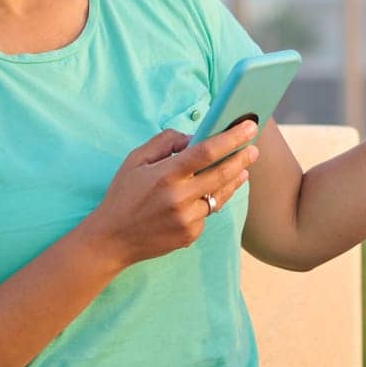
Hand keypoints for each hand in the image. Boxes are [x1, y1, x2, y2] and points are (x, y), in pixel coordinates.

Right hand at [77, 122, 259, 270]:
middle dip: (242, 158)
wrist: (111, 240)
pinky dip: (210, 201)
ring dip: (234, 180)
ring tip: (244, 169)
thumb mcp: (135, 160)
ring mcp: (186, 219)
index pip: (206, 151)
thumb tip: (194, 136)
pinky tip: (211, 194)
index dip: (231, 138)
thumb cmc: (123, 195)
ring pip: (219, 195)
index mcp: (166, 175)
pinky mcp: (190, 235)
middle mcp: (179, 197)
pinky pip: (207, 213)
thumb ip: (165, 142)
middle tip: (254, 149)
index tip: (248, 127)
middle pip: (222, 174)